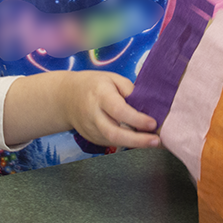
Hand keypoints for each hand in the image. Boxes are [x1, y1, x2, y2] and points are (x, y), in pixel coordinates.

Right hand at [3, 70, 159, 149]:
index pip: (118, 110)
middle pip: (114, 133)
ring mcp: (91, 129)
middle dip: (137, 140)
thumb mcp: (112, 78)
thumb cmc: (94, 84)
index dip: (136, 119)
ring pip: (114, 141)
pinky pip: (112, 143)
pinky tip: (140, 141)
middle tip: (156, 141)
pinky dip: (128, 143)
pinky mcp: (92, 139)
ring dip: (135, 144)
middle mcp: (93, 114)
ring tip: (154, 142)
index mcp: (100, 94)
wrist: (65, 97)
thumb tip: (148, 104)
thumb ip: (129, 90)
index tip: (153, 123)